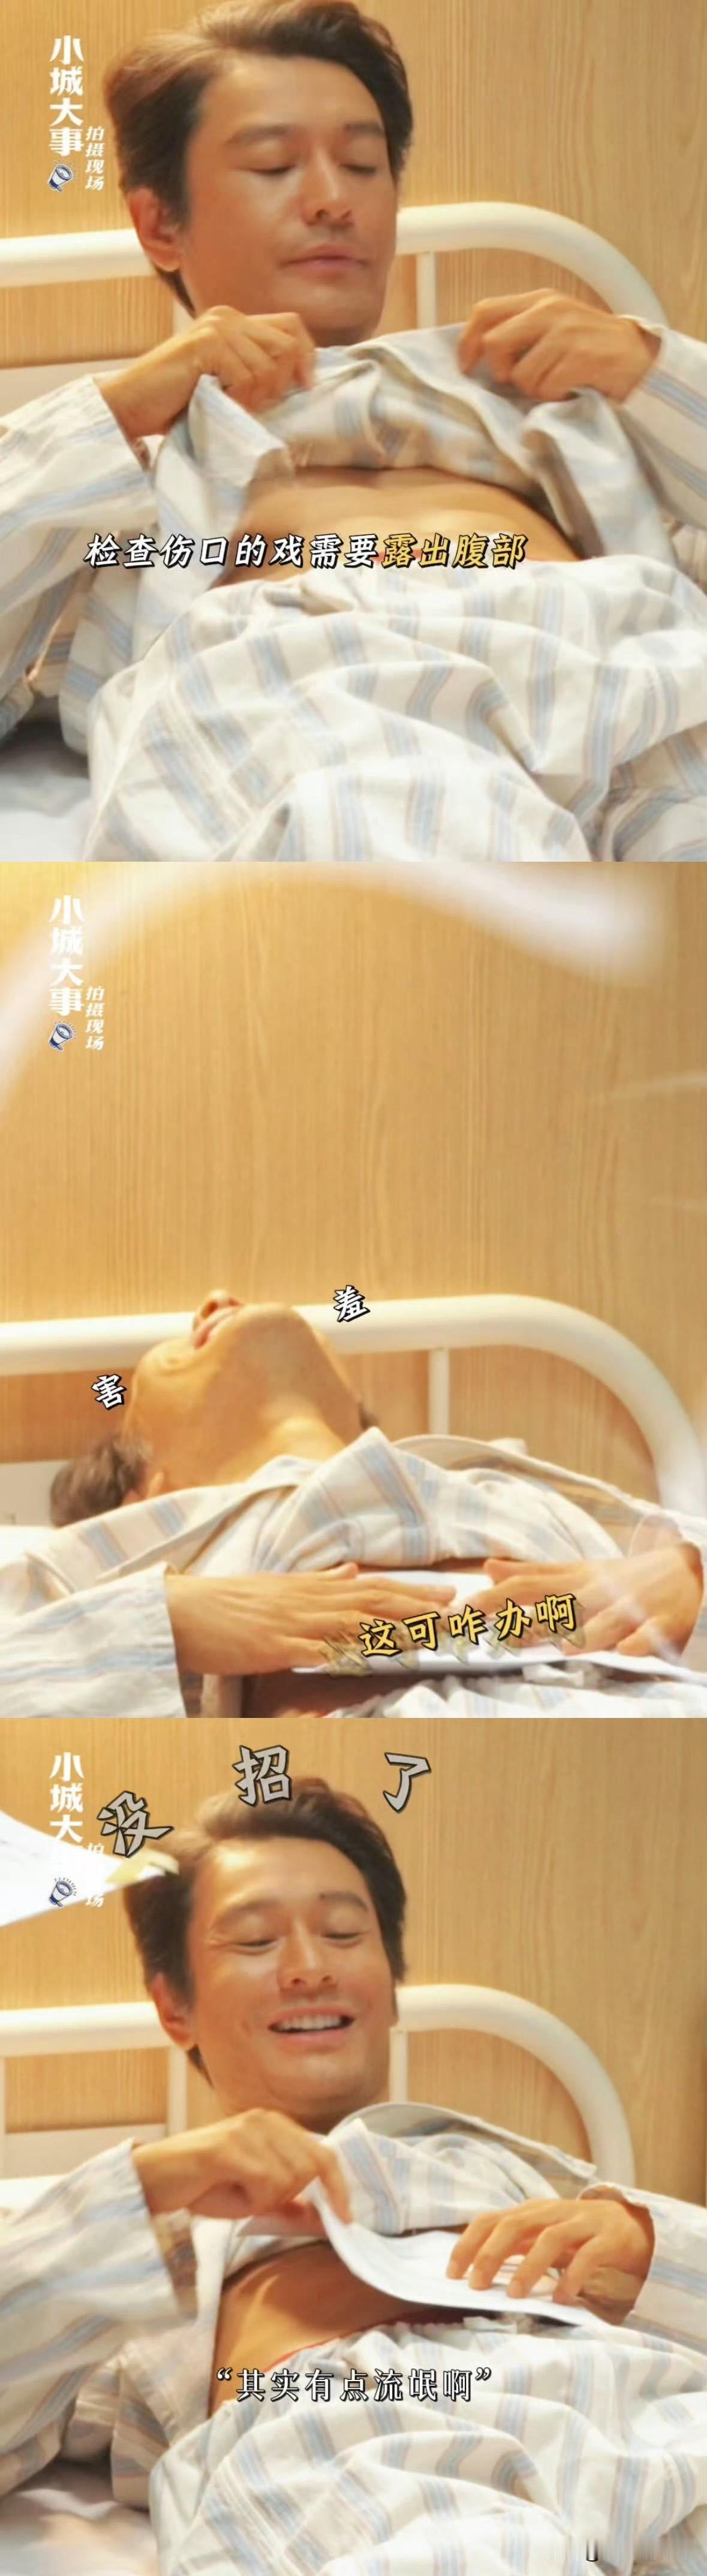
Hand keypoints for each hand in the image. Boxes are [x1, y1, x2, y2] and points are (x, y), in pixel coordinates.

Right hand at [97, 306, 315, 443]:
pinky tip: (217, 402)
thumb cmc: (175, 402)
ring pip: (269, 366)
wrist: (130, 404)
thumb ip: (254, 371)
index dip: (306, 356)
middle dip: (280, 383)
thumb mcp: (225, 381)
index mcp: (234, 322)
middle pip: (288, 344)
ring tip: (230, 404)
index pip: (292, 326)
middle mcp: (228, 317)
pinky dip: (239, 399)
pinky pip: (248, 376)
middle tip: (254, 403)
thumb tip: (300, 380)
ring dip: (256, 397)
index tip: (304, 387)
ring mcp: (217, 328)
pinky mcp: (207, 344)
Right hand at [134, 2106, 350, 2224]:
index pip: (324, 2154)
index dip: (338, 2187)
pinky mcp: (230, 2144)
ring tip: (237, 2191)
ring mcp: (248, 2128)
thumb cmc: (205, 2185)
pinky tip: (230, 2192)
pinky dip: (252, 2199)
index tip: (346, 2218)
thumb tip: (327, 2221)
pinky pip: (265, 2181)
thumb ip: (292, 2204)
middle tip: (253, 2199)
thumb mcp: (256, 2198)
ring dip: (266, 2199)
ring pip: (288, 2179)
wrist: (157, 2179)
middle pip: (309, 2169)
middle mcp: (267, 2120)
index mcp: (277, 2126)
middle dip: (288, 2196)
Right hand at [165, 1563, 455, 1674]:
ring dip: (394, 1627)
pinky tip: (371, 1658)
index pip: (371, 1587)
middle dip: (416, 1606)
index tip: (446, 1594)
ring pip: (354, 1622)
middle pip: (372, 1601)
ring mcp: (293, 1623)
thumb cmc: (225, 1605)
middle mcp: (308, 1601)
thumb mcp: (278, 1587)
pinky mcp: (274, 1646)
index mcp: (310, 1588)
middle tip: (455, 1610)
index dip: (411, 1590)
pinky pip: (317, 1650)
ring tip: (430, 1632)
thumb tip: (352, 1570)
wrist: (180, 1612)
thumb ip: (318, 1582)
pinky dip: (346, 1652)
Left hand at [446, 2194, 653, 2304]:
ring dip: (528, 2267)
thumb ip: (516, 2247)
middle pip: (514, 2225)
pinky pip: (588, 2255)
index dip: (468, 2243)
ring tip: (514, 2295)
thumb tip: (475, 2273)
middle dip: (490, 2254)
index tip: (452, 2274)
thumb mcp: (543, 2236)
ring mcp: (582, 2223)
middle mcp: (553, 2213)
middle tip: (476, 2286)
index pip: (491, 2220)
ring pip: (549, 2238)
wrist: (634, 2225)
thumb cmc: (579, 2235)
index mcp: (532, 2213)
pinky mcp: (608, 2238)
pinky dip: (572, 2277)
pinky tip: (562, 2299)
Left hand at [458, 291, 660, 402]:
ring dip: (534, 390)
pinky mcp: (581, 358)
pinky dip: (555, 398)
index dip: (467, 342)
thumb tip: (480, 352)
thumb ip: (522, 331)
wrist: (640, 358)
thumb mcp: (555, 327)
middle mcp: (550, 310)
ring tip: (556, 384)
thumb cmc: (592, 348)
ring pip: (521, 374)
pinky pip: (546, 388)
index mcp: (540, 300)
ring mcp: (566, 333)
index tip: (466, 367)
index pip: (485, 311)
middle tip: (522, 381)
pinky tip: (571, 389)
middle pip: (494, 343)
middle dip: (500, 372)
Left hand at [475, 1543, 702, 1656]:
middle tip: (503, 1635)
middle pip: (564, 1604)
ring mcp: (633, 1607)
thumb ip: (533, 1573)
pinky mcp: (663, 1623)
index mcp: (577, 1581)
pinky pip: (650, 1635)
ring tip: (563, 1646)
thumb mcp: (577, 1571)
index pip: (532, 1585)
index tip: (466, 1607)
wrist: (685, 1569)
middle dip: (534, 1620)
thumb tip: (488, 1568)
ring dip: (587, 1633)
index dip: (499, 1596)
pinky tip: (627, 1651)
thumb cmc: (621, 1578)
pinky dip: (639, 1642)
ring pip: (608, 1621)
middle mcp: (601, 1592)